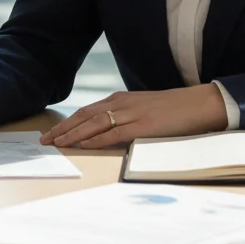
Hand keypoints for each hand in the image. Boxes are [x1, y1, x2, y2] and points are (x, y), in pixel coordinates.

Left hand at [41, 84, 227, 149]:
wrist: (199, 104)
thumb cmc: (173, 109)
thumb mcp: (143, 109)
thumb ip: (125, 116)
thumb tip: (107, 130)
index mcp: (120, 99)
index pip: (86, 111)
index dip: (67, 122)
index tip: (52, 132)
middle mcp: (121, 104)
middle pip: (84, 116)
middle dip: (63, 128)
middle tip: (45, 140)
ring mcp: (131, 114)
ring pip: (94, 124)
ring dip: (73, 134)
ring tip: (57, 143)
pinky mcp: (142, 126)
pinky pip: (114, 134)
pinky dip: (96, 139)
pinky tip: (83, 144)